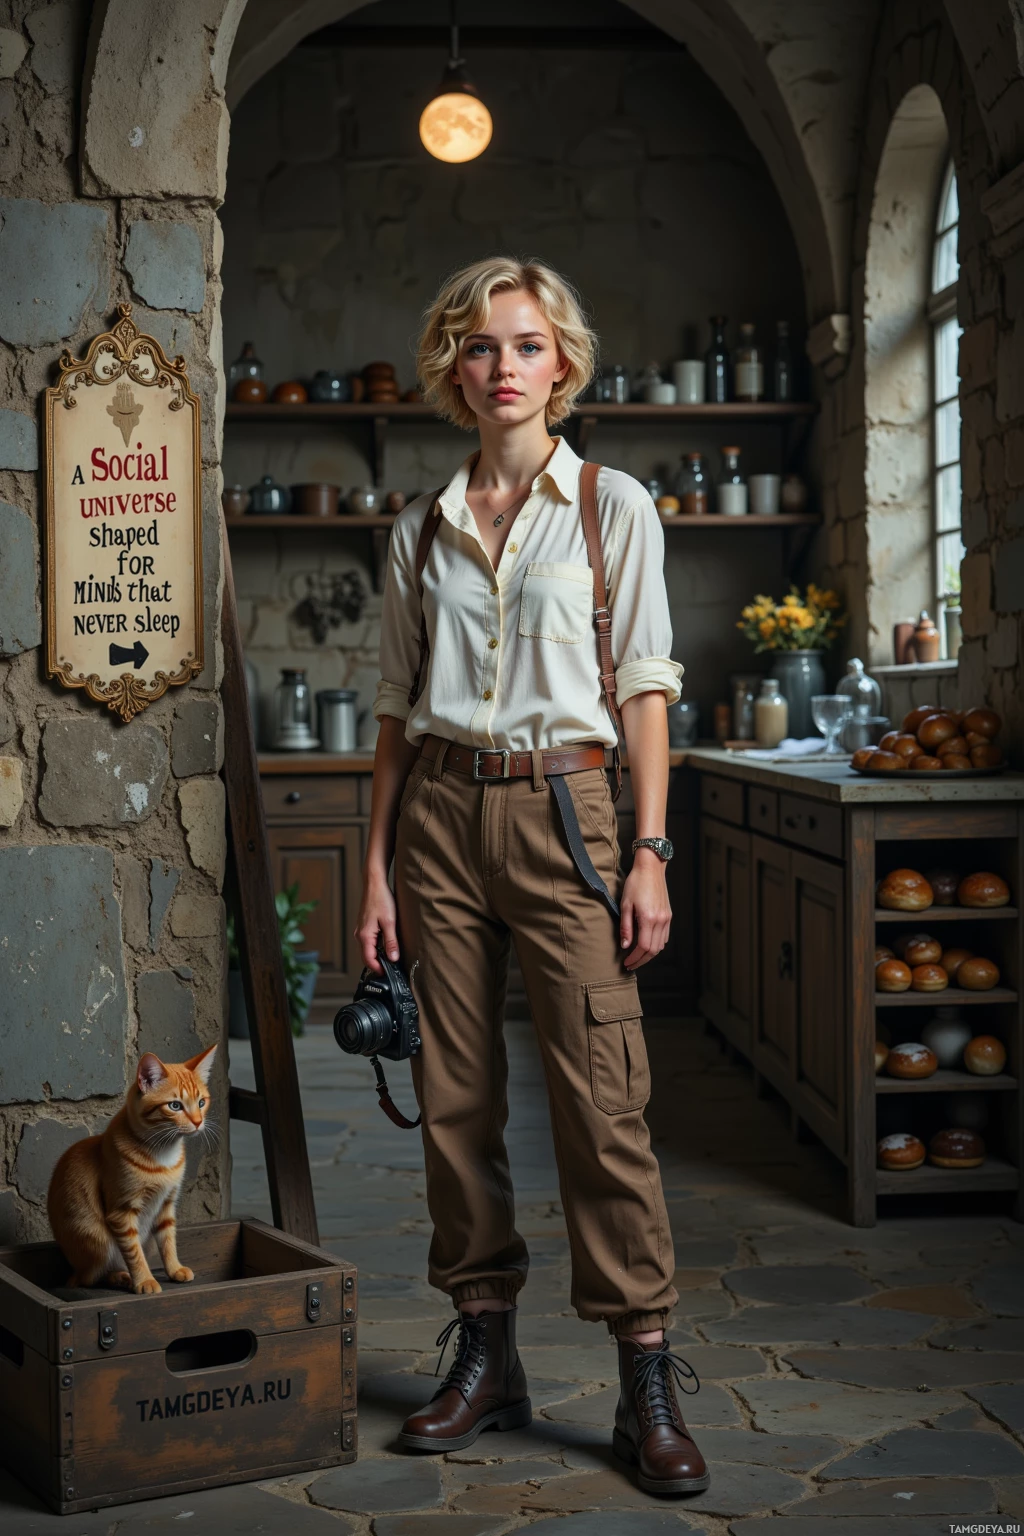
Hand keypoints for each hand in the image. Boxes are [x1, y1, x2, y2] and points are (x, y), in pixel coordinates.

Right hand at [355, 869, 399, 973]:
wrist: (374, 883)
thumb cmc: (381, 899)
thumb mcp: (390, 922)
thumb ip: (391, 942)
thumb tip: (393, 958)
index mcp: (364, 936)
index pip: (369, 960)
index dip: (378, 969)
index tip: (388, 974)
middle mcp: (360, 935)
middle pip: (367, 956)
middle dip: (378, 964)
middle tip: (392, 969)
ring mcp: (361, 930)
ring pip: (368, 949)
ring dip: (378, 955)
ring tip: (391, 958)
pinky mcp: (365, 926)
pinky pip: (369, 942)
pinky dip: (377, 947)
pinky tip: (387, 945)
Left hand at [620, 850, 670, 969]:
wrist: (651, 868)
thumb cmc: (636, 883)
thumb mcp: (625, 905)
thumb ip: (626, 927)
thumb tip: (625, 946)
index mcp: (649, 919)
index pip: (643, 947)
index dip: (634, 958)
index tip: (626, 963)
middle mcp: (660, 921)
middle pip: (653, 950)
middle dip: (641, 960)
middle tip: (630, 964)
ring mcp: (666, 918)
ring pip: (660, 945)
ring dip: (649, 954)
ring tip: (637, 956)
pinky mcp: (668, 915)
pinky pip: (665, 936)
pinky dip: (656, 944)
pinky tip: (647, 944)